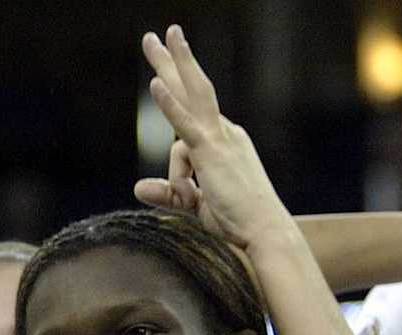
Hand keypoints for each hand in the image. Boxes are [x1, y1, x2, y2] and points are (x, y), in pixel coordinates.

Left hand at [132, 24, 287, 251]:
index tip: (183, 198)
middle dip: (174, 61)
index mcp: (225, 143)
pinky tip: (155, 84)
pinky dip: (169, 106)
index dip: (177, 175)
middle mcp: (225, 133)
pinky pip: (185, 123)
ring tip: (156, 37)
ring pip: (190, 94)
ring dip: (172, 64)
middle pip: (193, 90)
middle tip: (159, 34)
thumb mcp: (196, 206)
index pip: (185, 137)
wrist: (265, 232)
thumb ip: (169, 193)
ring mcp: (219, 139)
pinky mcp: (211, 153)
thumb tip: (137, 187)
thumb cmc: (238, 223)